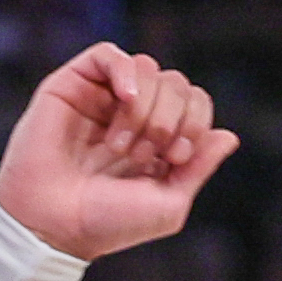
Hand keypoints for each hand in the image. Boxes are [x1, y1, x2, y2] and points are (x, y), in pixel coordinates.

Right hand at [0, 43, 237, 261]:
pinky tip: (124, 98)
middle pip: (176, 82)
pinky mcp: (70, 87)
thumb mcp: (169, 203)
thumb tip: (228, 135)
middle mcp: (130, 114)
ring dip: (145, 107)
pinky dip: (125, 70)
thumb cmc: (106, 223)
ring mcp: (100, 98)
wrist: (52, 226)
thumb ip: (200, 168)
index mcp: (156, 139)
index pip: (195, 102)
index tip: (175, 158)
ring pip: (146, 68)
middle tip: (145, 155)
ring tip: (121, 145)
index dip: (195, 123)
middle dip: (169, 119)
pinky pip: (107, 54)